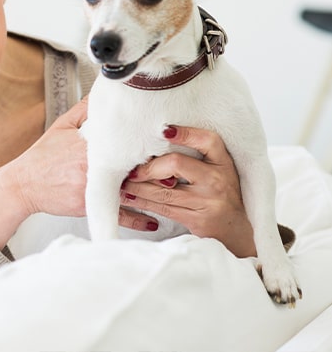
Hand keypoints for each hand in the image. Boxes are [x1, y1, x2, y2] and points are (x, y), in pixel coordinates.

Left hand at [120, 125, 256, 256]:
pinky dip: (142, 202)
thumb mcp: (217, 170)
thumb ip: (195, 158)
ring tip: (122, 184)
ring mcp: (208, 201)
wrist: (237, 229)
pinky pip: (163, 208)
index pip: (207, 140)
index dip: (185, 133)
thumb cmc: (220, 194)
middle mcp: (217, 179)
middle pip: (175, 164)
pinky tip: (130, 198)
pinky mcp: (198, 219)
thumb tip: (154, 146)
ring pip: (163, 191)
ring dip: (137, 187)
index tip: (164, 130)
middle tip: (131, 170)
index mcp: (223, 162)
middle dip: (148, 167)